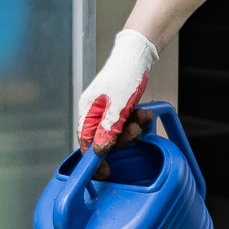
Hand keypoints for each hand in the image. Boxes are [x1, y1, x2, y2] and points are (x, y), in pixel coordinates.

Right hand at [77, 30, 157, 152]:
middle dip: (122, 138)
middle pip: (104, 140)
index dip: (94, 160)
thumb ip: (108, 131)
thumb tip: (99, 152)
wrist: (137, 55)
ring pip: (118, 133)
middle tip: (134, 131)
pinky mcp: (119, 108)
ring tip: (142, 116)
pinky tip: (143, 113)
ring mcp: (108, 110)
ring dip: (133, 128)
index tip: (105, 173)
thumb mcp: (118, 108)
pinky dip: (137, 121)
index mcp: (88, 112)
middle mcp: (95, 113)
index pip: (85, 143)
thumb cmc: (124, 76)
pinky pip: (127, 123)